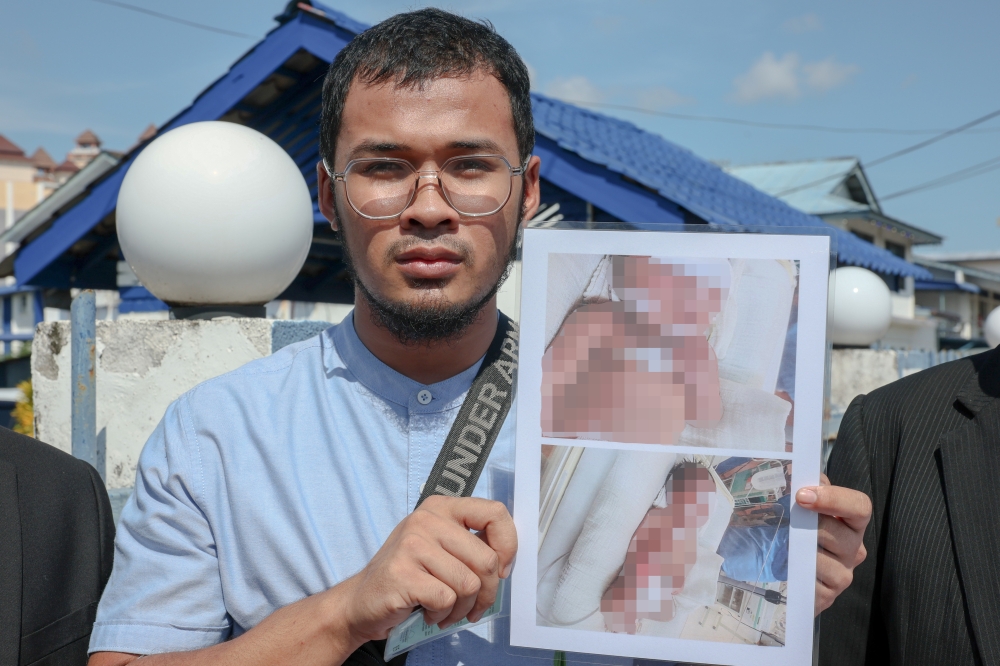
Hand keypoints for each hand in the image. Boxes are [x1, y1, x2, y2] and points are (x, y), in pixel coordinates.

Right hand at [338, 495, 516, 643]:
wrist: (362, 600)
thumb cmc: (408, 575)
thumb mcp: (440, 546)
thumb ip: (470, 544)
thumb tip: (506, 559)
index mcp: (441, 507)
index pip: (495, 513)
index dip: (508, 546)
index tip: (501, 569)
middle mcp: (427, 519)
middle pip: (486, 560)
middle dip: (486, 593)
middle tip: (473, 606)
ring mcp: (412, 544)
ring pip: (468, 584)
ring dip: (462, 608)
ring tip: (446, 610)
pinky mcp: (402, 573)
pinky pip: (446, 600)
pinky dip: (442, 615)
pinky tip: (428, 612)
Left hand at [796, 474, 871, 614]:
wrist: (779, 570)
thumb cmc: (790, 531)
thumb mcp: (796, 504)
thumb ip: (805, 485)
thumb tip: (802, 471)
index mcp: (850, 522)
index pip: (860, 506)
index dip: (834, 498)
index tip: (802, 495)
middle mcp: (853, 548)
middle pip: (841, 534)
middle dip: (810, 527)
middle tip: (787, 523)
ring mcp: (843, 574)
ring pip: (825, 561)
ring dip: (800, 552)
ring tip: (785, 547)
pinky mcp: (828, 596)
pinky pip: (814, 585)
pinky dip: (797, 574)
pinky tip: (788, 569)